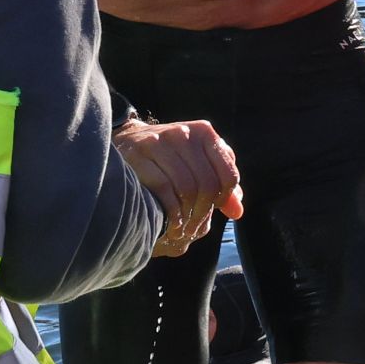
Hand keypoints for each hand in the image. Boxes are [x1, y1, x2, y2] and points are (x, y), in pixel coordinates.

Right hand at [112, 119, 244, 257]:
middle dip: (202, 213)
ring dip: (185, 216)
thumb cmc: (170, 159)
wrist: (126, 143)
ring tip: (180, 230)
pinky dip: (169, 211)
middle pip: (207, 184)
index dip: (223, 199)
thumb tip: (237, 212)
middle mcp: (183, 134)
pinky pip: (163, 188)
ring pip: (186, 188)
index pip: (228, 175)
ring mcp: (159, 142)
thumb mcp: (198, 164)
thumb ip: (221, 184)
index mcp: (204, 133)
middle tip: (193, 229)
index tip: (211, 210)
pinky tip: (168, 222)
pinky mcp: (138, 154)